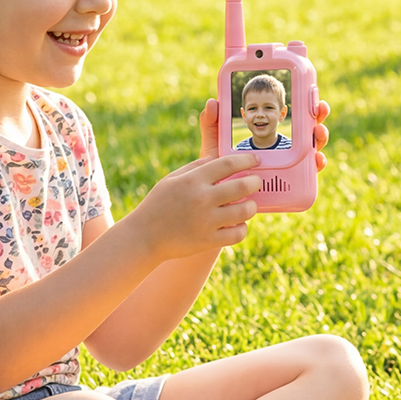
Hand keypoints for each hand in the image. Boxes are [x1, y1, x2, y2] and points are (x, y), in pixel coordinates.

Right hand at [121, 153, 261, 260]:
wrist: (144, 236)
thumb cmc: (159, 204)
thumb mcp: (172, 178)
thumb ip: (197, 166)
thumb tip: (220, 159)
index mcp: (193, 180)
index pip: (228, 163)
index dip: (247, 159)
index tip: (255, 160)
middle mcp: (202, 199)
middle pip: (243, 186)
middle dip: (255, 182)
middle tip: (256, 182)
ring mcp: (207, 221)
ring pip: (245, 211)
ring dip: (251, 206)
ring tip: (248, 205)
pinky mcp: (209, 241)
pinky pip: (238, 233)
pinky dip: (242, 228)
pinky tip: (237, 223)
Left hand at [197, 98, 331, 169]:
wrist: (222, 196)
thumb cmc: (221, 167)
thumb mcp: (215, 143)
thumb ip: (212, 124)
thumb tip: (213, 102)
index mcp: (269, 129)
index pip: (289, 111)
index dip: (303, 99)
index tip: (309, 89)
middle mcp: (284, 144)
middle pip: (307, 125)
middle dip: (318, 114)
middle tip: (319, 108)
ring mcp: (290, 162)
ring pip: (313, 146)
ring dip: (321, 136)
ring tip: (319, 132)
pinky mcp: (292, 181)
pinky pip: (309, 173)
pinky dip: (317, 164)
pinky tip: (318, 160)